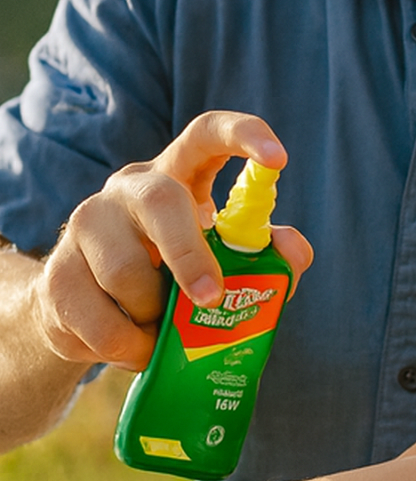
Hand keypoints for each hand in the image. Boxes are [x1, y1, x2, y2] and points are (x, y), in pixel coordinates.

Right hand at [32, 111, 313, 371]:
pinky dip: (126, 347)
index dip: (244, 136)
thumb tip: (293, 252)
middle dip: (190, 255)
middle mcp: (129, 187)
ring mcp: (86, 225)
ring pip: (126, 271)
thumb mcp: (223, 259)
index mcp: (178, 173)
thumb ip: (266, 253)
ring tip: (164, 332)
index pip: (207, 133)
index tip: (280, 159)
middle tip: (212, 298)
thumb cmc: (176, 274)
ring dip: (155, 317)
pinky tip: (134, 346)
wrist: (91, 313)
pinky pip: (97, 321)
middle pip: (161, 202)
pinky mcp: (56, 274)